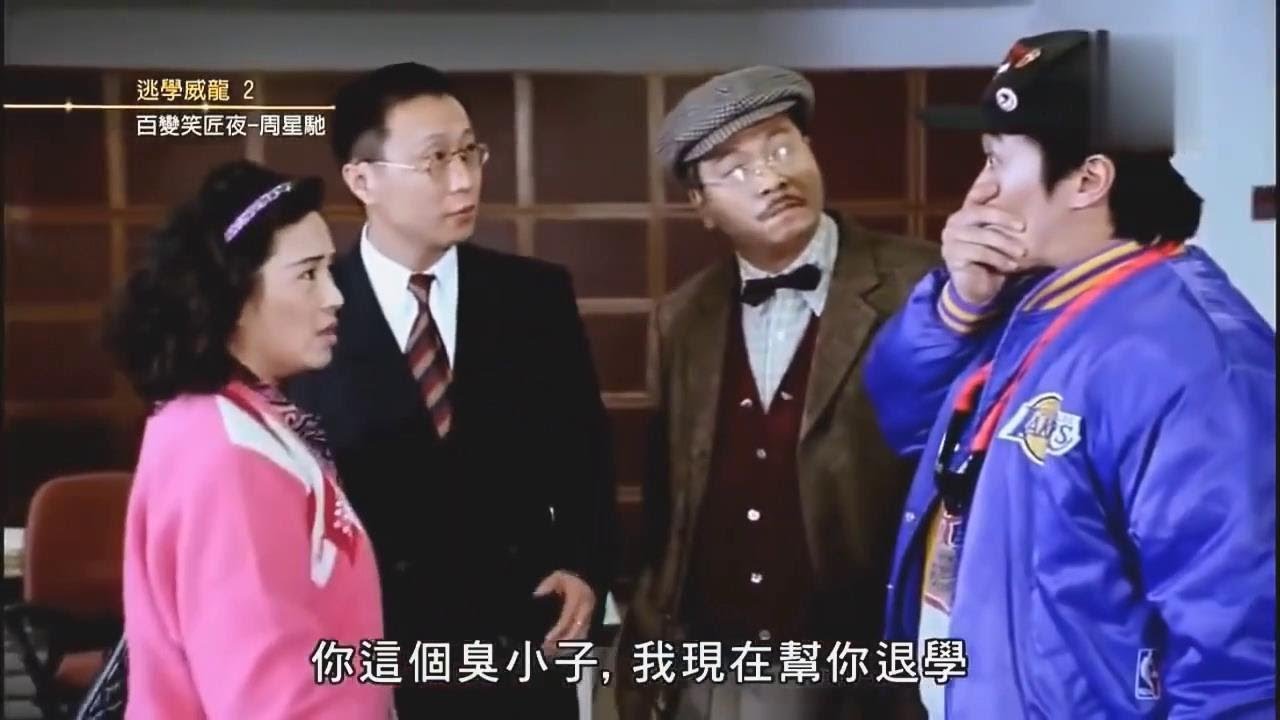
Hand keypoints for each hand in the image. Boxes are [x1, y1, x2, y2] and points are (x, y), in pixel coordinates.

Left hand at [534, 570, 595, 654]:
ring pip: (581, 636)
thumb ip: (546, 586)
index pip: (567, 619)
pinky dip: (575, 644)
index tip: (546, 640)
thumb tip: (536, 595)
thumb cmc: (569, 577)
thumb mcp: (557, 577)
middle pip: (575, 632)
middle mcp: (585, 610)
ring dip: (568, 646)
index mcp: (577, 599)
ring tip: (553, 652)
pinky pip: (585, 635)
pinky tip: (564, 649)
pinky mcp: (591, 619)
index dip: (557, 631)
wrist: (587, 575)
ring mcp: (590, 615)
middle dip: (561, 643)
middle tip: (547, 650)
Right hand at [940, 181, 1029, 305]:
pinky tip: (1011, 266)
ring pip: (981, 235)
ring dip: (1005, 244)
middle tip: (1023, 226)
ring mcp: (950, 240)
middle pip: (977, 212)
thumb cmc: (991, 259)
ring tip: (1022, 253)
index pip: (973, 197)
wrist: (978, 287)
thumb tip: (1014, 195)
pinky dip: (998, 259)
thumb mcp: (998, 236)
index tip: (998, 188)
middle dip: (1002, 217)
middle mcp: (953, 224)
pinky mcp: (952, 256)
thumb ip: (1000, 218)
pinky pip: (979, 253)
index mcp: (964, 215)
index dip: (982, 190)